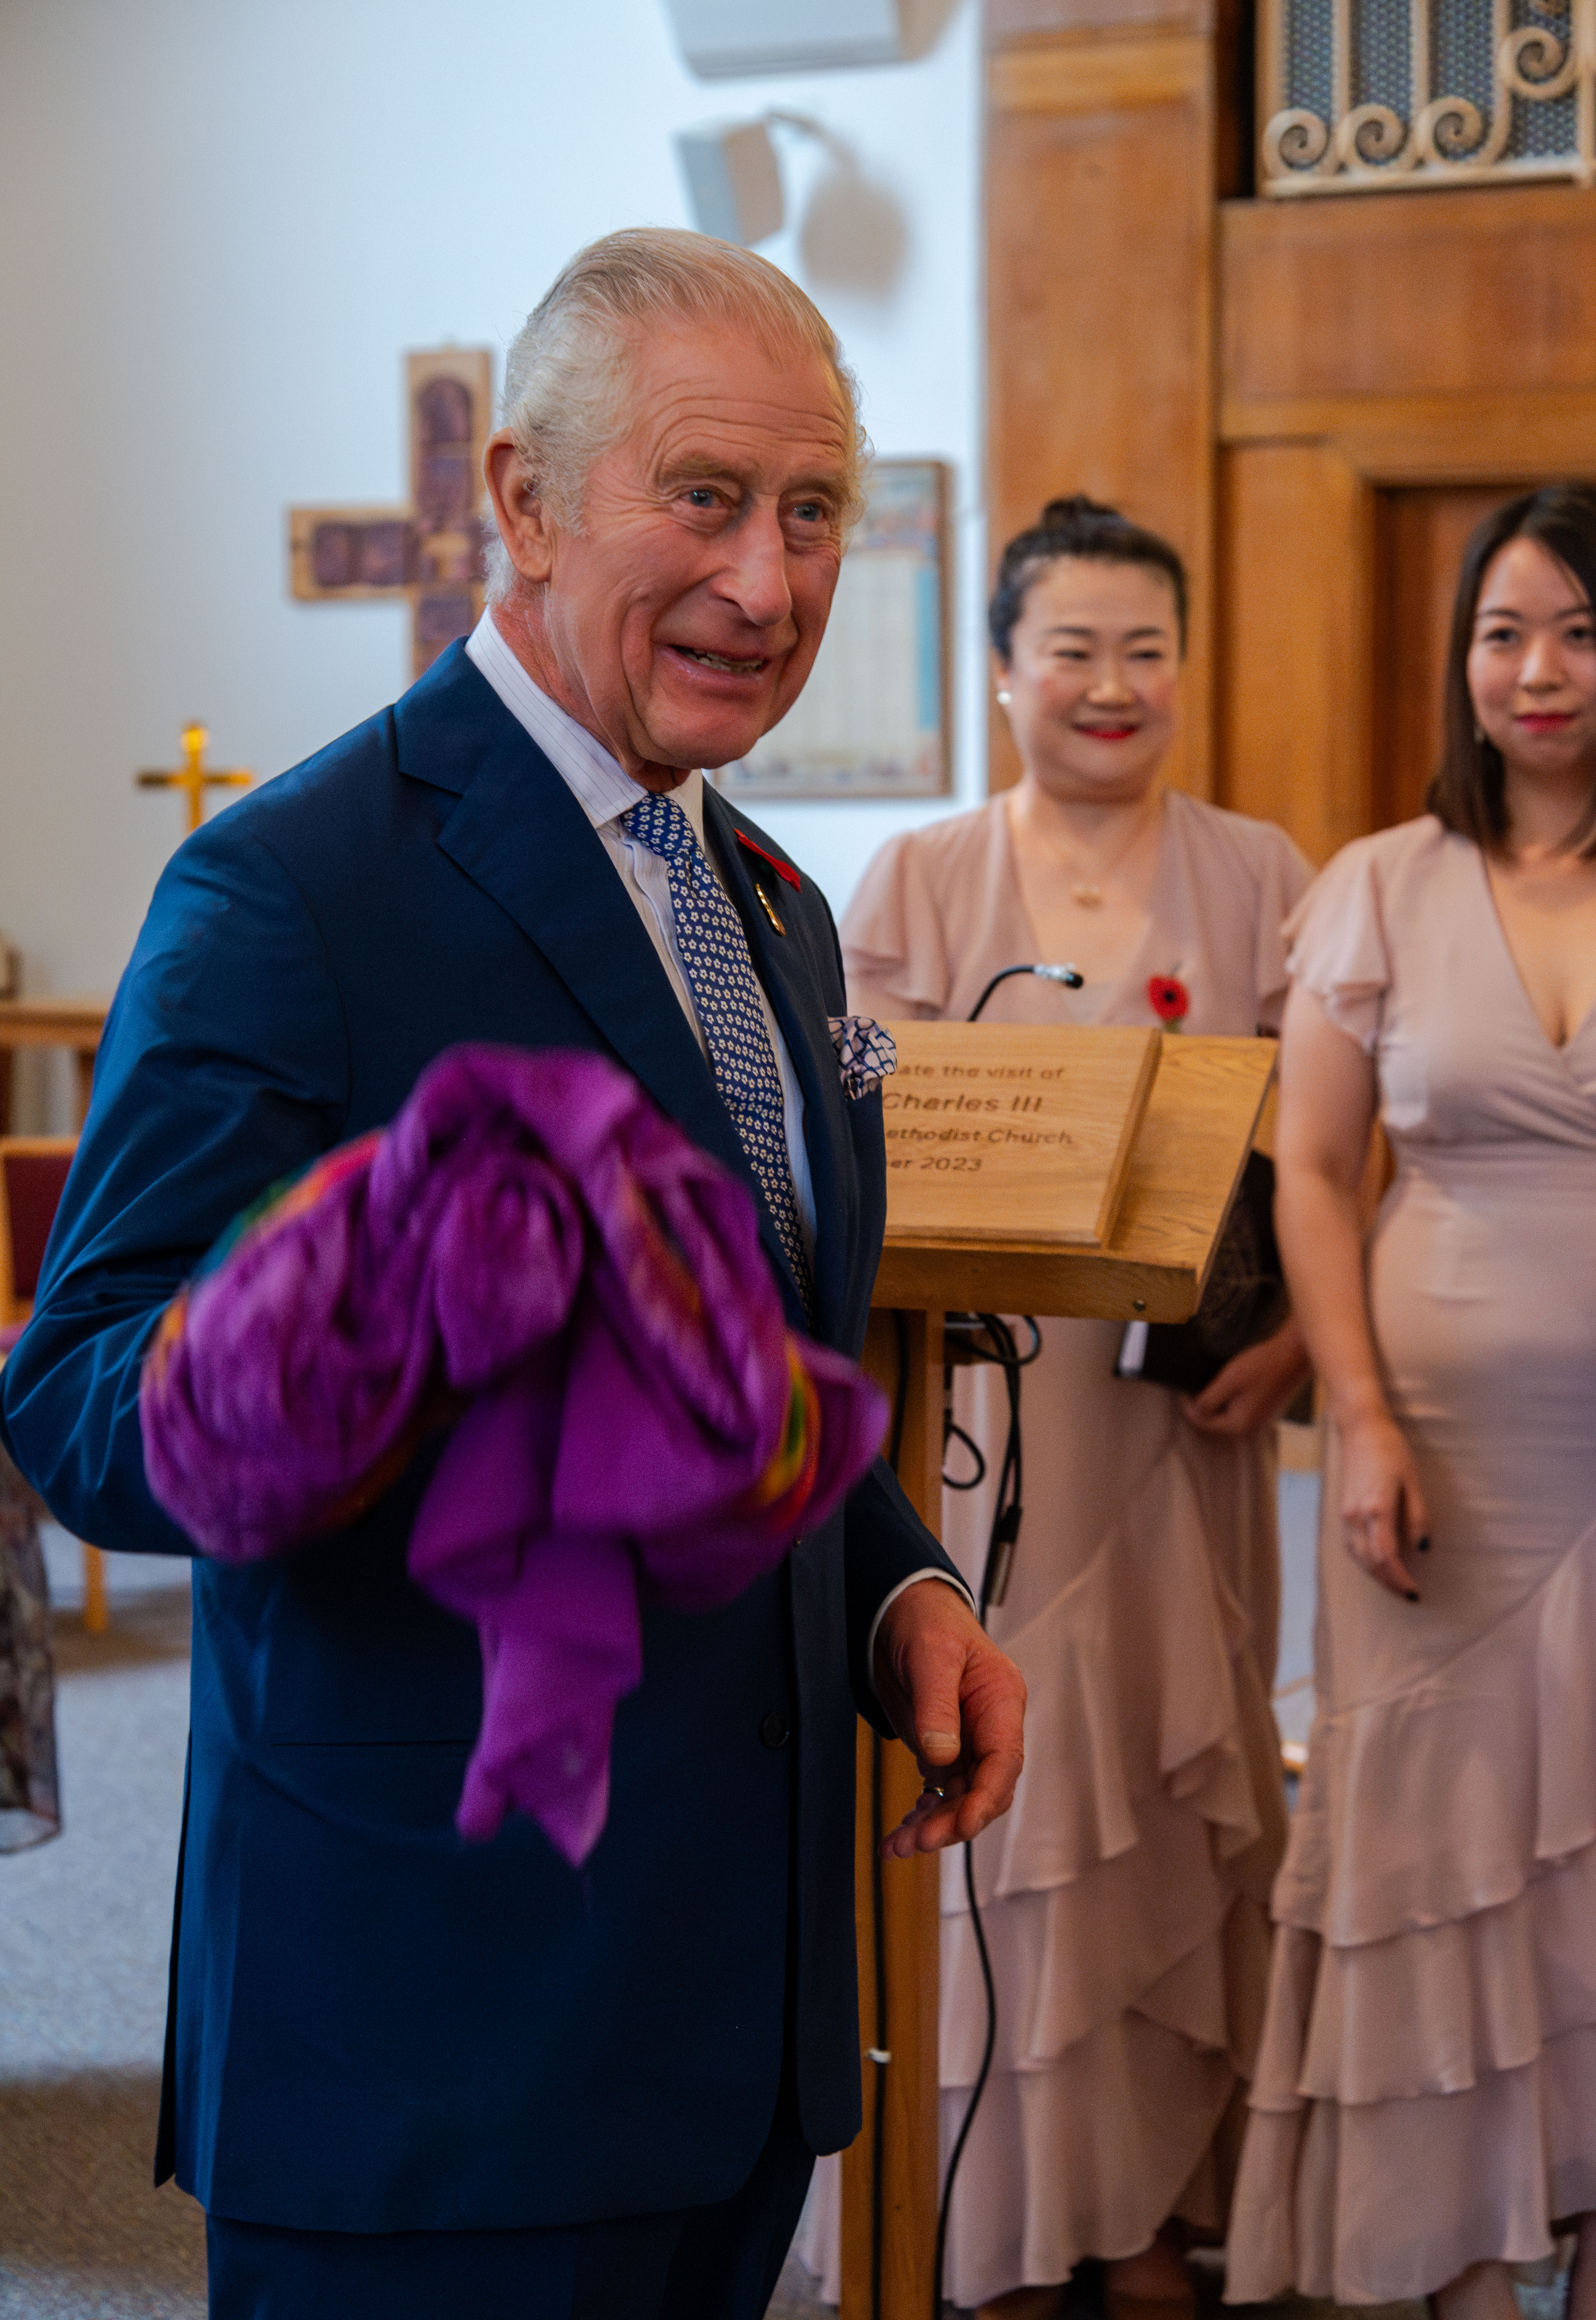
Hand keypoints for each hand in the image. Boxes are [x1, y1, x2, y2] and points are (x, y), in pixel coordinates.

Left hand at [871, 1579, 1024, 1858]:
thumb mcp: (931, 1655)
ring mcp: (967, 1742)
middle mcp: (989, 1728)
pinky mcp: (943, 1749)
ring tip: (897, 1845)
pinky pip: (941, 1793)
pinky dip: (923, 1814)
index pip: (1004, 1762)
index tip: (960, 1823)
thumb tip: (942, 1757)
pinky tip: (902, 1828)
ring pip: (961, 1800)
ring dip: (933, 1827)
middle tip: (914, 1842)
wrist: (900, 1611)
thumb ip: (937, 1704)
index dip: (985, 1799)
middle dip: (953, 1822)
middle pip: (984, 1790)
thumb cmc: (927, 1621)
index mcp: (1001, 1701)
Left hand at [1181, 1318, 1311, 1436]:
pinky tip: (1228, 1384)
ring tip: (1207, 1383)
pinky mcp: (1267, 1408)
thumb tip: (1195, 1411)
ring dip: (1216, 1402)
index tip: (1183, 1388)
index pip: (1203, 1423)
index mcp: (1239, 1424)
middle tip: (1192, 1386)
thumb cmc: (1262, 1365)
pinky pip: (1241, 1408)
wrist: (1294, 1354)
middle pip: (1216, 1422)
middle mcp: (1251, 1427)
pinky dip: (1230, 1399)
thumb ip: (1209, 1399)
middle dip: (1202, 1406)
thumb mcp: (1229, 1380)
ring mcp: (1261, 1418)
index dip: (1188, 1407)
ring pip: (1228, 1414)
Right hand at [1337, 1407, 1429, 1599]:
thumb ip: (1417, 1517)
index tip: (1415, 1592)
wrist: (1360, 1427)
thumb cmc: (1390, 1449)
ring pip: (1358, 1557)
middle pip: (1370, 1563)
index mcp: (1376, 1509)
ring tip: (1394, 1583)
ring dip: (1376, 1574)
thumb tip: (1422, 1546)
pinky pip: (1351, 1546)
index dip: (1400, 1579)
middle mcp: (1355, 1516)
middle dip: (1389, 1583)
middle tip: (1408, 1594)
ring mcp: (1345, 1514)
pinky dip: (1365, 1561)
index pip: (1387, 1557)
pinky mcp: (1342, 1510)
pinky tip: (1377, 1563)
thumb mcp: (1413, 1481)